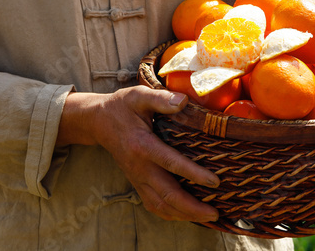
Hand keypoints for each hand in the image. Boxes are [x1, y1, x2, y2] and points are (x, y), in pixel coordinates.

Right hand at [57, 86, 219, 221]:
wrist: (98, 122)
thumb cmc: (122, 107)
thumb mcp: (138, 96)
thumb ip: (161, 98)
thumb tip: (184, 101)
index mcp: (143, 145)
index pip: (171, 163)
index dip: (194, 173)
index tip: (215, 182)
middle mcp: (140, 167)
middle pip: (167, 194)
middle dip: (192, 207)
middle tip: (216, 212)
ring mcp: (137, 178)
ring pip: (161, 205)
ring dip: (185, 215)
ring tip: (208, 217)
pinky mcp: (137, 182)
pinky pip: (153, 205)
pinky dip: (171, 214)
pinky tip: (188, 215)